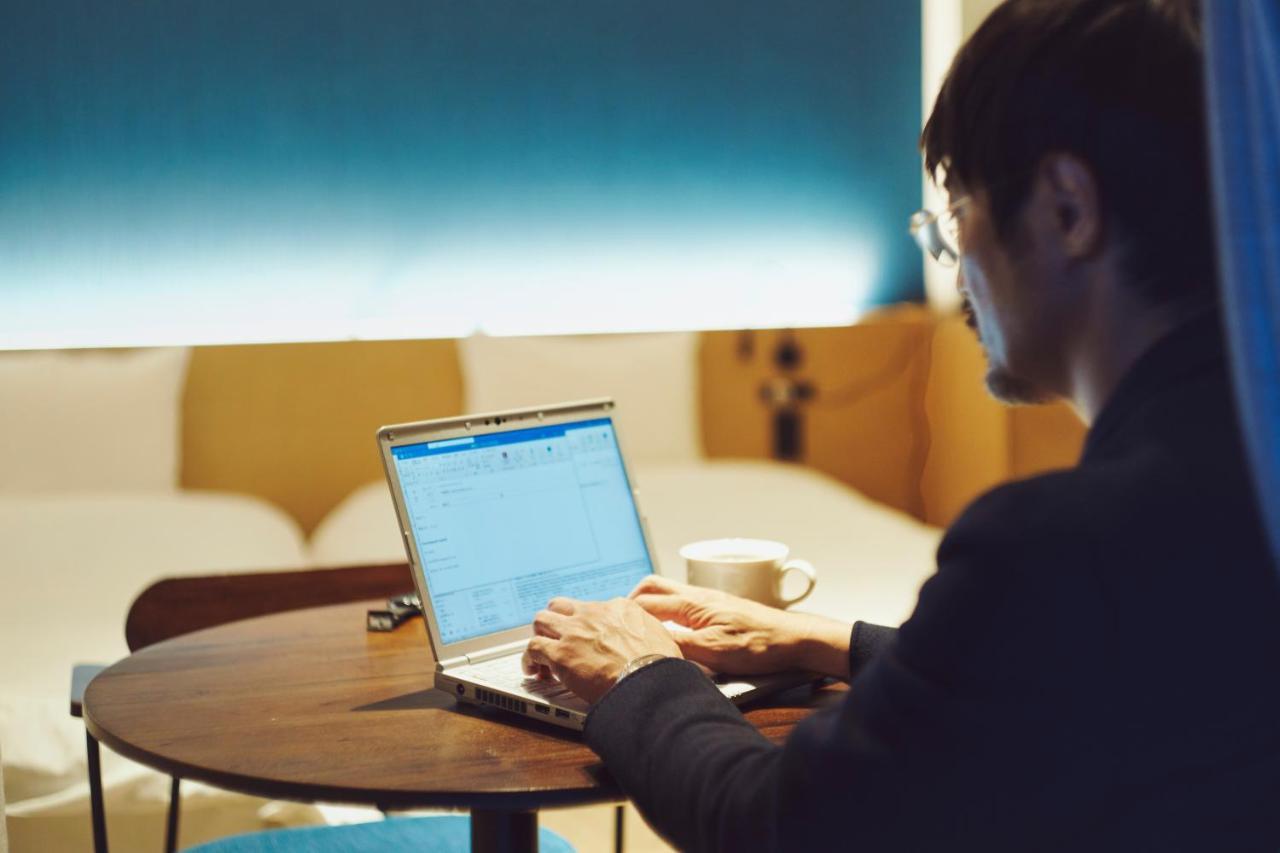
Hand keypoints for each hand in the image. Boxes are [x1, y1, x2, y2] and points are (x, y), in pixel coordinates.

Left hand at [521, 596, 682, 703]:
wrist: (649, 681)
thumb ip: (646, 633)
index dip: (585, 624)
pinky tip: (534, 671)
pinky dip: (530, 660)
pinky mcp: (560, 653)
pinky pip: (533, 649)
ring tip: (542, 655)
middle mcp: (593, 614)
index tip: (585, 637)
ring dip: (540, 636)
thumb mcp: (660, 637)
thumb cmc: (659, 666)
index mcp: (619, 608)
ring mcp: (574, 631)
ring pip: (541, 621)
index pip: (591, 608)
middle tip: (558, 640)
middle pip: (560, 606)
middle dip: (555, 622)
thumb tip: (650, 642)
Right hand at [628, 575, 851, 678]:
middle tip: (617, 618)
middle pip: (653, 587)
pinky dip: (665, 610)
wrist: (793, 640)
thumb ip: (679, 645)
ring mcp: (708, 601)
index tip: (607, 623)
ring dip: (648, 603)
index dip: (623, 613)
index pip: (646, 603)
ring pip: (668, 592)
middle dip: (630, 599)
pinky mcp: (717, 610)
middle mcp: (697, 596)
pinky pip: (681, 602)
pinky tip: (668, 627)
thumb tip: (648, 642)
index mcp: (692, 604)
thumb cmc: (759, 645)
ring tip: (637, 623)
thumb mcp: (714, 652)